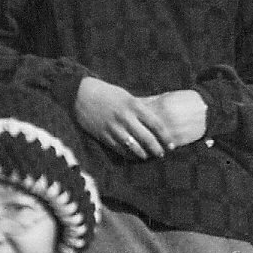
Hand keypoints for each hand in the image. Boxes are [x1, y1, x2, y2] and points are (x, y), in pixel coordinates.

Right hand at [74, 79, 207, 157]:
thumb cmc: (108, 94)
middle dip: (157, 149)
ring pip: (134, 147)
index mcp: (134, 105)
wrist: (81, 94)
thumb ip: (141, 109)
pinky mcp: (104, 136)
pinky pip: (120, 150)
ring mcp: (114, 128)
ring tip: (150, 157)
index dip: (166, 137)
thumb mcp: (127, 97)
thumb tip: (157, 122)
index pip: (156, 124)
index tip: (172, 145)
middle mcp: (125, 118)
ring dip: (144, 155)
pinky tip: (135, 157)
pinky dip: (130, 156)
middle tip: (162, 154)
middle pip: (147, 138)